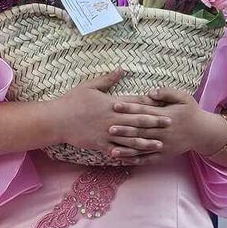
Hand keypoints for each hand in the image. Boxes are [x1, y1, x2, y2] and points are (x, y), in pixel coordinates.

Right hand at [47, 69, 171, 163]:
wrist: (56, 119)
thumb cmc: (72, 101)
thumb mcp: (89, 86)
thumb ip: (108, 79)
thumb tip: (123, 69)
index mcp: (111, 103)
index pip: (135, 103)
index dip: (151, 104)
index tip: (164, 105)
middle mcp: (111, 118)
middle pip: (137, 121)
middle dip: (155, 122)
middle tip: (170, 123)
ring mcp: (106, 132)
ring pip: (131, 138)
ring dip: (146, 141)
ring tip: (160, 144)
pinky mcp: (100, 144)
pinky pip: (117, 150)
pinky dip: (129, 154)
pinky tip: (139, 157)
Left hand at [109, 86, 222, 159]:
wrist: (203, 132)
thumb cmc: (190, 111)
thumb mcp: (184, 98)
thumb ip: (167, 92)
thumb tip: (150, 91)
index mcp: (167, 116)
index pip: (145, 111)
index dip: (130, 108)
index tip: (115, 105)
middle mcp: (164, 132)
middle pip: (141, 131)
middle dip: (125, 130)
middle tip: (109, 128)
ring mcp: (164, 145)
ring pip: (143, 147)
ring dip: (127, 149)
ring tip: (111, 150)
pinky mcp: (164, 155)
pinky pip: (148, 159)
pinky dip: (135, 160)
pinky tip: (123, 160)